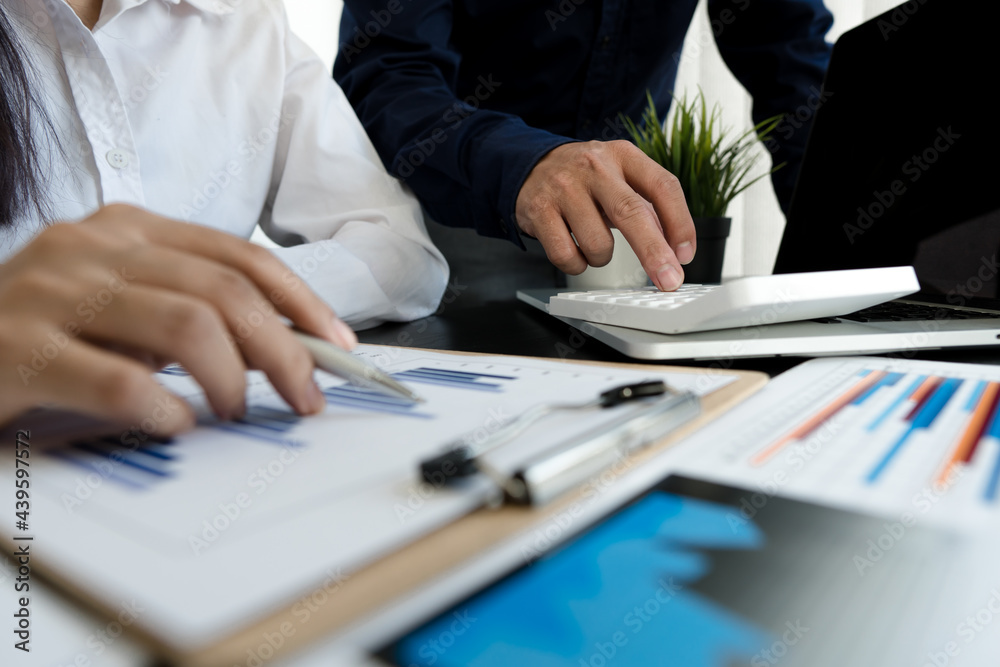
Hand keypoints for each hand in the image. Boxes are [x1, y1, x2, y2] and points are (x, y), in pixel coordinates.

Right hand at [0, 204, 356, 433]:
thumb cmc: (45, 329)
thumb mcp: (123, 302)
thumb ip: (191, 308)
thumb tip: (284, 346)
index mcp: (128, 229)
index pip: (239, 256)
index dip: (300, 302)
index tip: (336, 346)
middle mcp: (93, 247)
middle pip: (224, 292)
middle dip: (283, 350)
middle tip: (304, 397)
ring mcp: (54, 293)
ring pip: (185, 326)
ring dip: (231, 381)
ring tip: (235, 412)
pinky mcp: (19, 348)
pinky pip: (119, 380)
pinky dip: (164, 409)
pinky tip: (176, 425)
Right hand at [514, 140, 695, 289]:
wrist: (529, 166)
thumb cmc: (585, 180)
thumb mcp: (619, 177)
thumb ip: (647, 206)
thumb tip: (673, 249)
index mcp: (623, 155)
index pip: (663, 186)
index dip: (680, 224)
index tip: (685, 255)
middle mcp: (594, 167)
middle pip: (632, 213)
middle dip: (654, 253)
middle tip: (669, 281)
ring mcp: (564, 187)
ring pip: (598, 243)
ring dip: (602, 258)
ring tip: (594, 243)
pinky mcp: (539, 210)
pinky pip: (566, 255)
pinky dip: (577, 264)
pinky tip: (575, 250)